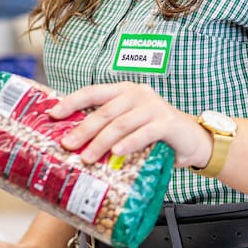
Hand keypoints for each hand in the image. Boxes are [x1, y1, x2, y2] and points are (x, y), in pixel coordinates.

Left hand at [48, 81, 212, 169]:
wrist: (193, 140)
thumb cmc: (156, 134)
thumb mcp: (131, 126)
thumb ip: (110, 127)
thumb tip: (75, 144)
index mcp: (125, 91)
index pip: (93, 92)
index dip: (72, 102)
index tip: (53, 114)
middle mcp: (138, 94)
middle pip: (104, 111)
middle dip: (83, 129)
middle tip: (67, 145)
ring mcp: (154, 107)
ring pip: (121, 123)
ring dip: (101, 141)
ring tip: (87, 157)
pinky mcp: (167, 122)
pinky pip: (145, 133)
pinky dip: (129, 143)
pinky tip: (117, 153)